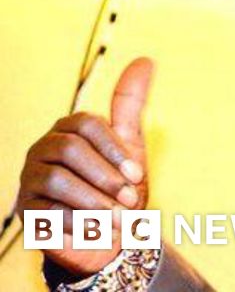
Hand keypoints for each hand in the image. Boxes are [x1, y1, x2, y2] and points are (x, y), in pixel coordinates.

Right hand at [16, 58, 153, 275]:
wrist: (109, 236)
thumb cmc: (120, 187)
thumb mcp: (130, 145)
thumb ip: (131, 105)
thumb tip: (145, 60)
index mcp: (69, 129)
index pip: (86, 123)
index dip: (114, 149)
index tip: (138, 174)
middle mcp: (44, 149)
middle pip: (70, 149)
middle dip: (106, 176)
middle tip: (132, 200)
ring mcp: (31, 178)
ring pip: (57, 179)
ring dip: (95, 200)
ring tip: (120, 217)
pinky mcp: (27, 210)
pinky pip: (46, 210)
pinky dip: (79, 221)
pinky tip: (99, 228)